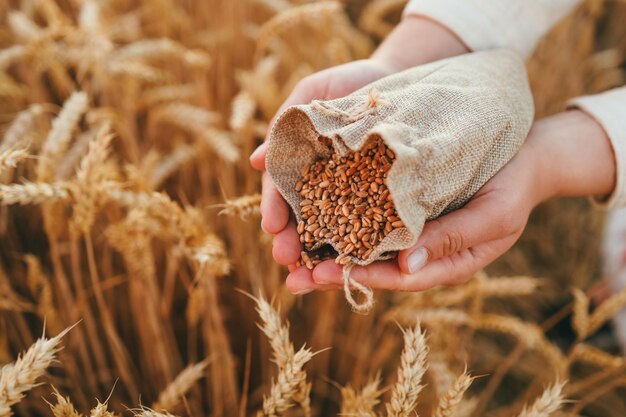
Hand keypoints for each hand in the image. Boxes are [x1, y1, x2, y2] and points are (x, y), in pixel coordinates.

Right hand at [250, 58, 395, 267]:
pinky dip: (359, 246)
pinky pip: (368, 226)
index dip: (274, 209)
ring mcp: (349, 196)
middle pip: (301, 220)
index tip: (272, 227)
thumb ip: (286, 123)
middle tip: (287, 261)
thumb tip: (255, 161)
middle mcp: (320, 186)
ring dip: (319, 256)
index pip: (280, 191)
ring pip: (330, 231)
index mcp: (299, 164)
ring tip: (313, 278)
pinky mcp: (379, 200)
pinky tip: (356, 265)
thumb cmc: (349, 83)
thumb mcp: (314, 92)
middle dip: (292, 242)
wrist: (397, 79)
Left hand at [285, 110, 616, 292]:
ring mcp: (411, 231)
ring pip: (364, 247)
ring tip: (288, 252)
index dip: (360, 277)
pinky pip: (368, 219)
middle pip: (372, 268)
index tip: (323, 275)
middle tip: (291, 275)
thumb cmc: (514, 188)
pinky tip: (313, 215)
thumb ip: (453, 240)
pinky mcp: (402, 207)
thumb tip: (407, 266)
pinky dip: (341, 220)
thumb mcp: (493, 215)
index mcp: (444, 264)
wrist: (524, 158)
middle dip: (332, 273)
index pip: (396, 278)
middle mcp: (421, 252)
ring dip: (328, 250)